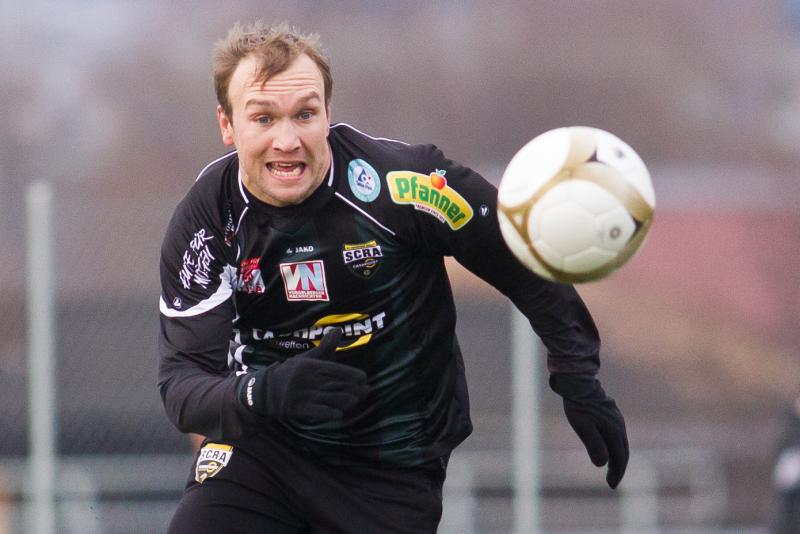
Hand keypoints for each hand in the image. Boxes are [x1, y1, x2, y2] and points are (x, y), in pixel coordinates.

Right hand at [239, 329, 369, 424]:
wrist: (265, 390)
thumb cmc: (292, 373)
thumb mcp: (307, 359)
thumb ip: (325, 347)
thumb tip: (339, 330)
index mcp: (309, 366)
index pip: (332, 369)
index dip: (349, 373)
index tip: (363, 377)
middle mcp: (305, 379)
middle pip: (332, 384)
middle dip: (351, 389)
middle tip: (366, 391)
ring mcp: (300, 394)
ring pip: (326, 398)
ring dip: (343, 400)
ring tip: (355, 401)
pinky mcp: (296, 408)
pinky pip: (315, 411)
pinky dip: (327, 413)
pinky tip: (339, 414)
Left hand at [549, 373, 628, 488]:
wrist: (579, 383)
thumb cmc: (578, 405)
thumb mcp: (582, 426)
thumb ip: (594, 445)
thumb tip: (603, 464)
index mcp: (614, 431)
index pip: (620, 458)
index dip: (617, 473)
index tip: (611, 485)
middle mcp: (619, 426)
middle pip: (623, 452)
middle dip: (619, 468)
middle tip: (611, 482)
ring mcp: (617, 420)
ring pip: (621, 443)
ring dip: (618, 458)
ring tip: (610, 470)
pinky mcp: (612, 415)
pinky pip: (617, 436)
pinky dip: (615, 447)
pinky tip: (608, 449)